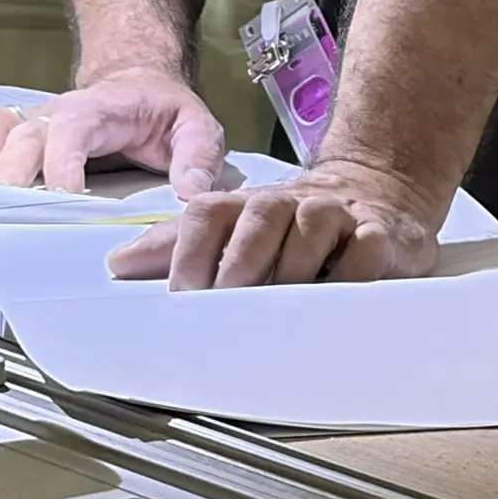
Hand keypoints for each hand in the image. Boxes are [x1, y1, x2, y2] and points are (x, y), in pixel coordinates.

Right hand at [0, 67, 225, 196]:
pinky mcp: (13, 136)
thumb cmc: (161, 111)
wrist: (137, 86)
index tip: (66, 199)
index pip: (69, 127)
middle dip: (12, 175)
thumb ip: (199, 157)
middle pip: (21, 136)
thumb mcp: (196, 127)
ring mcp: (30, 122)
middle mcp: (55, 113)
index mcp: (98, 109)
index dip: (62, 162)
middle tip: (13, 216)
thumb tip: (191, 193)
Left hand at [106, 158, 441, 287]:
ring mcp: (336, 215)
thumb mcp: (235, 228)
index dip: (190, 250)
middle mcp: (289, 202)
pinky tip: (334, 301)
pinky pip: (364, 252)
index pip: (209, 212)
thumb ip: (178, 245)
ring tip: (278, 307)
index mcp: (248, 204)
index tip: (181, 294)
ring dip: (291, 268)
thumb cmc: (294, 224)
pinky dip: (348, 276)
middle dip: (238, 262)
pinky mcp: (379, 235)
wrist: (378, 191)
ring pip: (310, 229)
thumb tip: (118, 264)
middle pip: (258, 216)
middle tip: (226, 304)